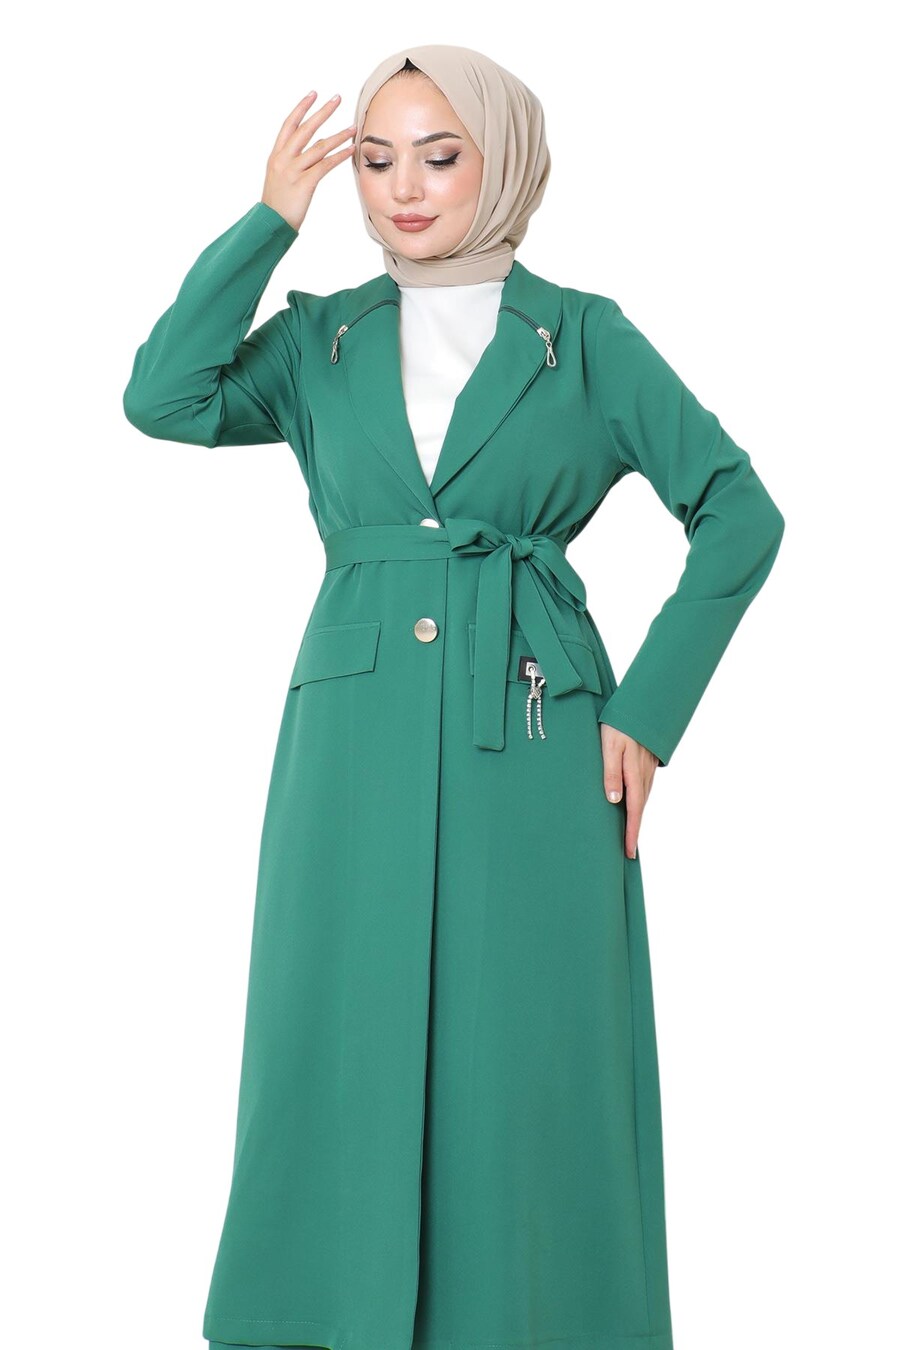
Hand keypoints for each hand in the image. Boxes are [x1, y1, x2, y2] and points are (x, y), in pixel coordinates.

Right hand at [261, 91, 357, 232]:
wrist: (270, 224)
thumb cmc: (278, 203)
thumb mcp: (280, 176)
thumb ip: (292, 160)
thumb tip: (313, 147)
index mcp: (276, 155)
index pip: (289, 125)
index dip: (301, 108)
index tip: (313, 94)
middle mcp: (283, 159)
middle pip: (305, 129)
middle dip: (322, 112)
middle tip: (337, 99)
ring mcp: (293, 171)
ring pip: (318, 147)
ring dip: (338, 136)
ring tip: (353, 128)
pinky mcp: (303, 184)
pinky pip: (324, 166)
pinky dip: (339, 157)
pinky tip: (350, 150)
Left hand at [599, 722, 658, 859]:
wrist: (640, 705)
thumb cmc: (619, 724)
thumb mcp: (609, 746)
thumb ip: (611, 773)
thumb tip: (614, 801)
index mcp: (634, 774)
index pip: (634, 810)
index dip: (631, 832)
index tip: (629, 852)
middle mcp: (644, 775)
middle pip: (640, 809)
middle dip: (635, 831)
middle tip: (629, 851)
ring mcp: (648, 770)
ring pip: (643, 800)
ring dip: (637, 818)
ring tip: (630, 835)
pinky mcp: (647, 764)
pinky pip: (643, 789)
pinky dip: (639, 803)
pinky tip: (632, 806)